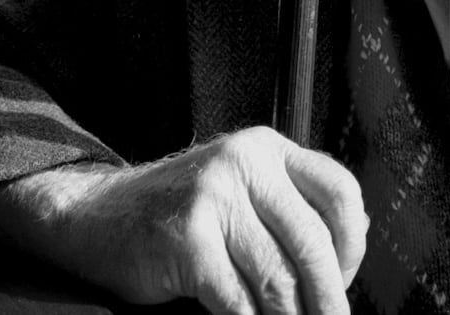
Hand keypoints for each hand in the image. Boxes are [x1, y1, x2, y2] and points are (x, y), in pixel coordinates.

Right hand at [0, 127, 366, 313]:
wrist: (95, 215)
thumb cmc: (179, 214)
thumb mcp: (240, 187)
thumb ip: (289, 204)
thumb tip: (354, 246)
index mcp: (267, 148)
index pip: (339, 191)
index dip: (352, 245)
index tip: (345, 280)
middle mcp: (245, 163)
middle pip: (312, 241)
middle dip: (329, 296)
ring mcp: (214, 198)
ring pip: (277, 277)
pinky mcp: (188, 240)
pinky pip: (238, 301)